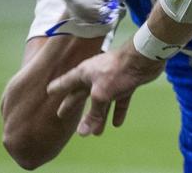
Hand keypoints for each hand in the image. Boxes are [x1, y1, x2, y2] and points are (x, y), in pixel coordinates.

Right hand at [46, 41, 164, 135]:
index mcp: (83, 74)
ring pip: (101, 101)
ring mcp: (111, 79)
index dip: (57, 88)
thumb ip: (93, 114)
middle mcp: (94, 76)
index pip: (65, 82)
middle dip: (72, 105)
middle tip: (61, 116)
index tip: (48, 92)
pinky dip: (118, 111)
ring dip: (99, 116)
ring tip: (96, 133)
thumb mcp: (101, 95)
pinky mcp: (126, 83)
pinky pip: (119, 100)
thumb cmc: (117, 71)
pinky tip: (116, 124)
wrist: (144, 58)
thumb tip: (83, 133)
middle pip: (80, 94)